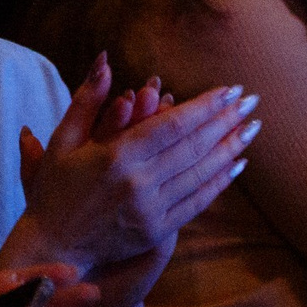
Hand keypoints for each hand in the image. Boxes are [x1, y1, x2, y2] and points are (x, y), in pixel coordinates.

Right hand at [15, 56, 257, 272]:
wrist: (54, 247)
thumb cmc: (54, 188)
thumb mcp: (62, 140)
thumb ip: (87, 99)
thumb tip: (105, 60)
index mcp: (115, 155)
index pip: (172, 124)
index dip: (206, 106)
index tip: (230, 90)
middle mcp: (137, 183)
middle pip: (194, 146)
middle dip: (226, 121)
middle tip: (252, 101)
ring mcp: (150, 210)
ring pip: (201, 174)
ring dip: (230, 148)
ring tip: (252, 127)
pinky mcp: (157, 232)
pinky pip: (197, 202)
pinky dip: (220, 182)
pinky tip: (237, 164)